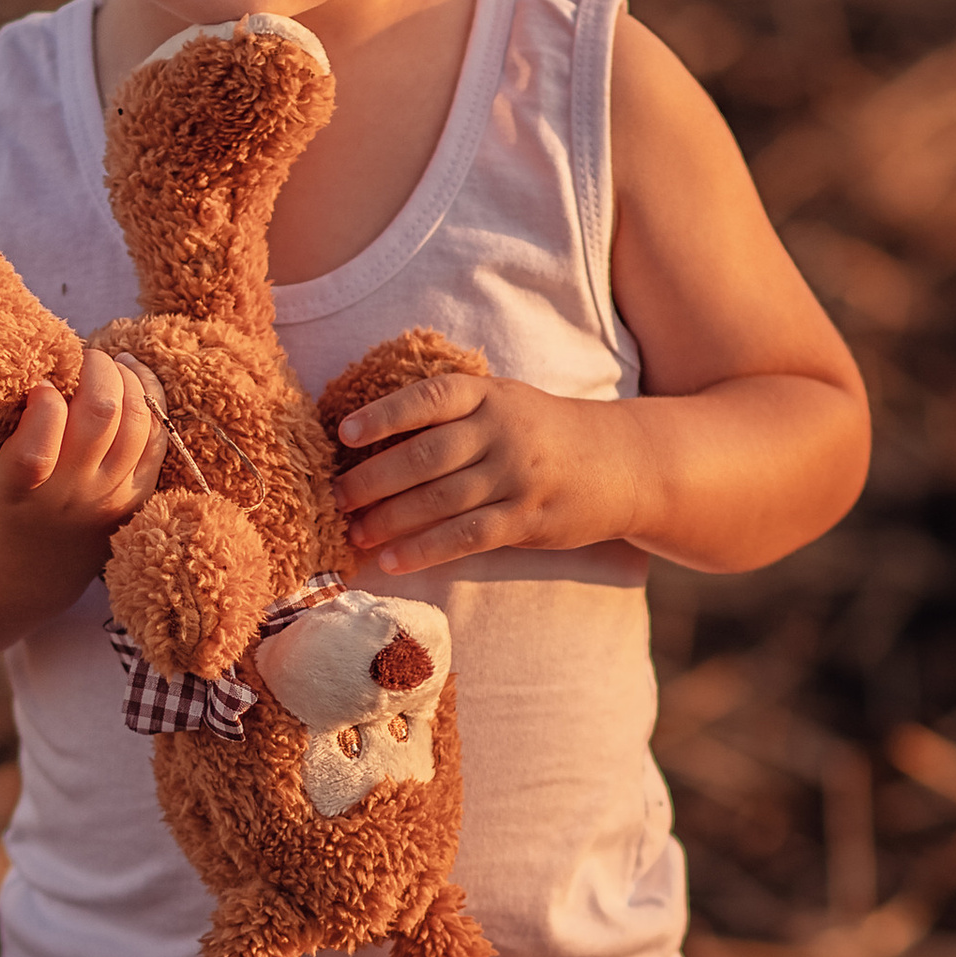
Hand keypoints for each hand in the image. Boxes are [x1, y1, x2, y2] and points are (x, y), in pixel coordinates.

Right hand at [0, 344, 165, 563]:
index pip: (38, 448)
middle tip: (81, 356)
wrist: (25, 563)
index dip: (44, 401)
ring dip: (126, 378)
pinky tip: (129, 375)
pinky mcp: (138, 495)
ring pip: (138, 421)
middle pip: (102, 416)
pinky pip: (159, 435)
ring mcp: (108, 497)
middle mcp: (68, 496)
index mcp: (15, 489)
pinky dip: (149, 395)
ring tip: (105, 364)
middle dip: (96, 368)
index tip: (39, 383)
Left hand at [331, 369, 629, 573]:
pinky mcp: (528, 518)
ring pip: (440, 499)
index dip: (385, 414)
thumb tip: (376, 441)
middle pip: (425, 455)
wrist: (621, 462)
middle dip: (373, 479)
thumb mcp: (506, 403)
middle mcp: (503, 431)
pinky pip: (466, 536)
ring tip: (354, 533)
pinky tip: (393, 561)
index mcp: (491, 395)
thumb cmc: (545, 434)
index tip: (345, 433)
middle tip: (334, 498)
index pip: (430, 398)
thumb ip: (454, 413)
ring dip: (389, 520)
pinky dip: (424, 550)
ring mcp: (517, 475)